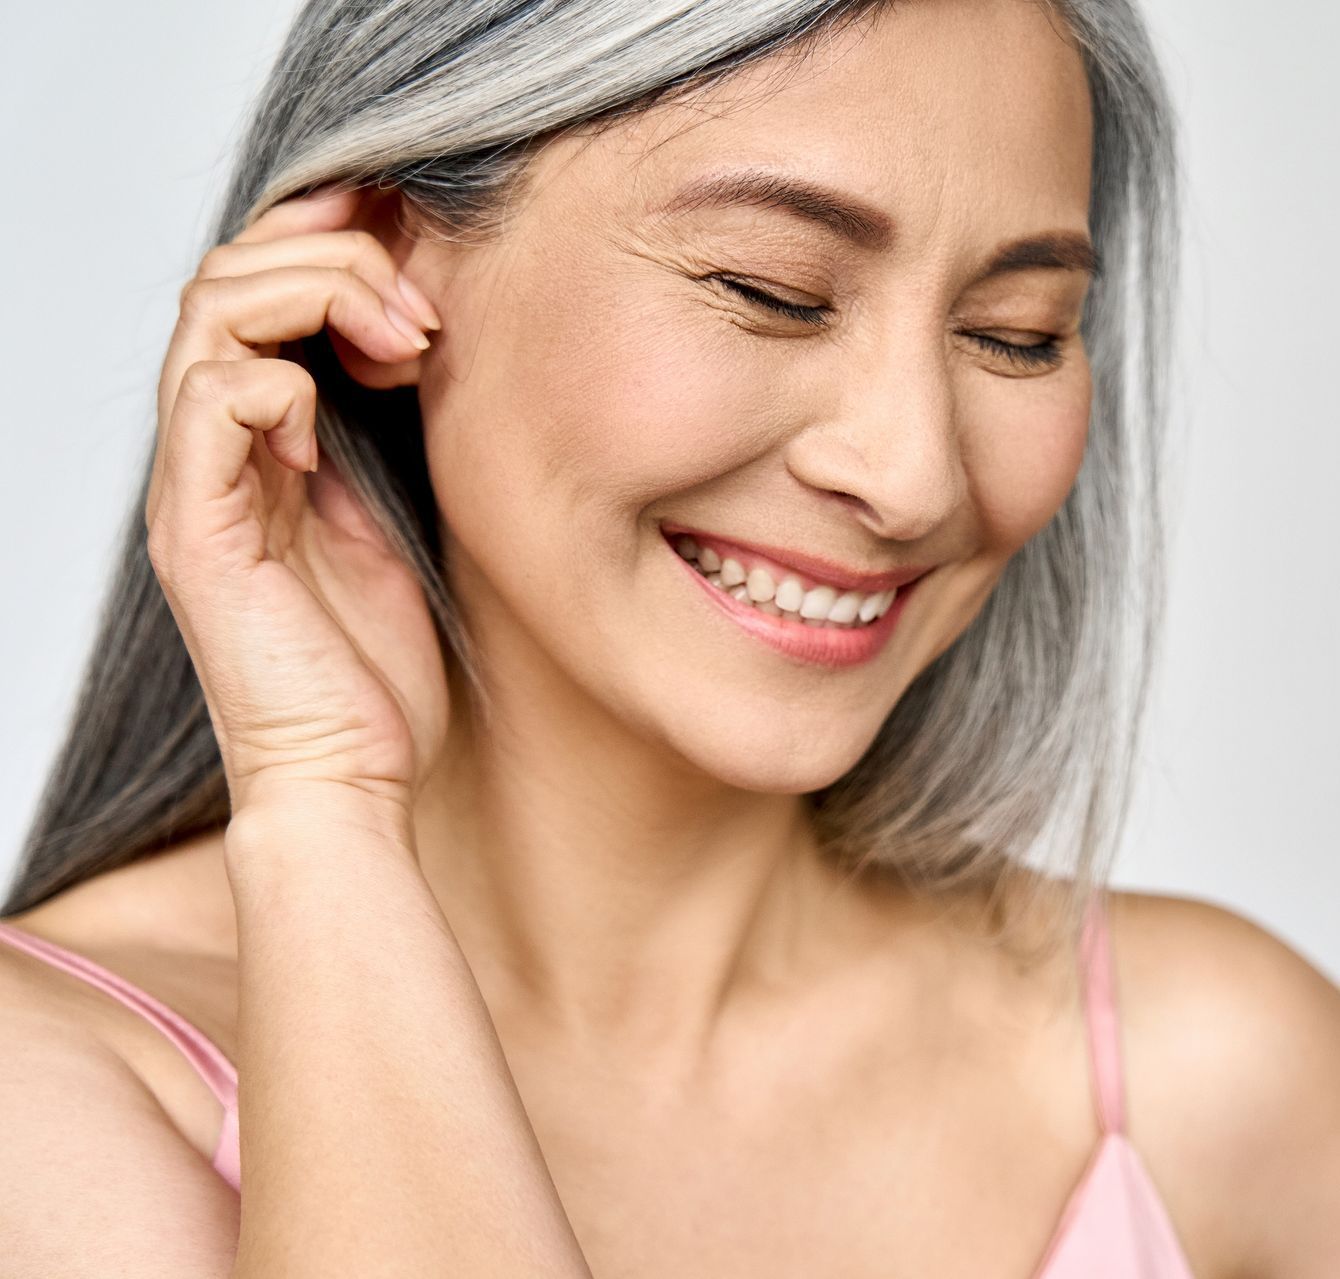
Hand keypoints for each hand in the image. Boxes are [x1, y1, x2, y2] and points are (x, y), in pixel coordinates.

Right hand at [144, 184, 450, 820]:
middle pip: (223, 279)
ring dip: (315, 299)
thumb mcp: (390, 524)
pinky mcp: (198, 532)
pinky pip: (213, 401)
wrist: (348, 779)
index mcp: (255, 447)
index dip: (322, 244)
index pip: (253, 291)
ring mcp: (197, 490)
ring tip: (400, 345)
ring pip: (208, 317)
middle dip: (330, 260)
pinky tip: (335, 430)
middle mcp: (212, 455)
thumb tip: (405, 348)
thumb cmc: (373, 673)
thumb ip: (372, 437)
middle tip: (418, 311)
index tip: (411, 253)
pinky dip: (283, 386)